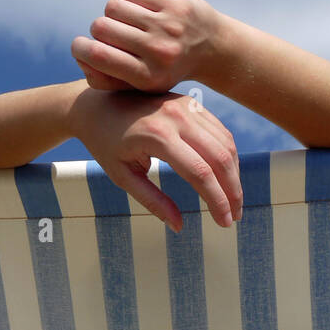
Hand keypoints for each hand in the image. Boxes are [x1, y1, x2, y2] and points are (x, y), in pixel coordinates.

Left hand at [69, 86, 240, 231]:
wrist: (95, 104)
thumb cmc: (105, 144)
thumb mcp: (122, 176)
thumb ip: (152, 201)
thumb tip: (179, 226)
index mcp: (157, 136)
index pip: (200, 173)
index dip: (217, 201)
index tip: (224, 223)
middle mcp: (176, 117)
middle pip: (220, 158)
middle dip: (233, 191)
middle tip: (234, 217)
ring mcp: (186, 106)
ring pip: (226, 143)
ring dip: (235, 174)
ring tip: (234, 200)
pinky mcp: (191, 103)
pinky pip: (219, 131)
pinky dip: (228, 156)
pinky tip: (227, 177)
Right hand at [71, 0, 220, 92]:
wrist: (212, 50)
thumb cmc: (165, 70)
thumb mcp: (139, 86)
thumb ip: (105, 78)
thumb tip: (80, 57)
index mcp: (146, 77)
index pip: (97, 55)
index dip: (80, 48)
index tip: (80, 47)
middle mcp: (157, 51)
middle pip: (100, 28)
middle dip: (97, 30)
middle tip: (108, 36)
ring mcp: (167, 25)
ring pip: (113, 8)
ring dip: (112, 14)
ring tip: (125, 23)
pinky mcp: (173, 3)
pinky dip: (127, 0)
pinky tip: (137, 11)